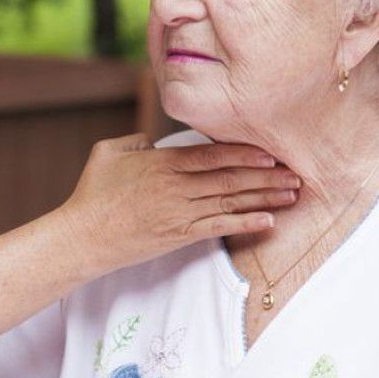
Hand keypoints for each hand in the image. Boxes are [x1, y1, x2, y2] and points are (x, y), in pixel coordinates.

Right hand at [63, 133, 297, 275]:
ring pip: (230, 202)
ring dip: (264, 198)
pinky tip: (268, 221)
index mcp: (161, 163)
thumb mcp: (107, 152)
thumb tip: (153, 140)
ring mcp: (179, 213)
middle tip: (295, 173)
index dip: (243, 154)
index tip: (269, 153)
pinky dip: (245, 224)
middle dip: (266, 175)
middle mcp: (175, 187)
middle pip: (229, 178)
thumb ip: (135, 141)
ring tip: (292, 194)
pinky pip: (218, 228)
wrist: (83, 237)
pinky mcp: (178, 236)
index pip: (211, 155)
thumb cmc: (91, 194)